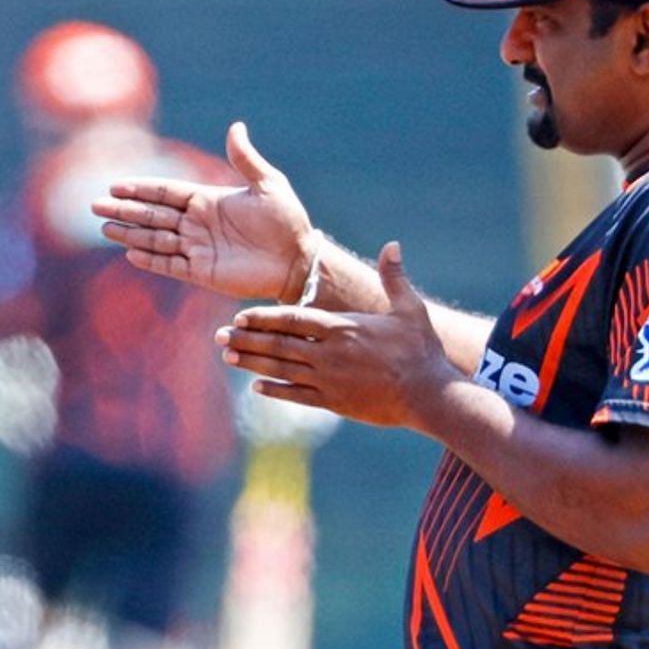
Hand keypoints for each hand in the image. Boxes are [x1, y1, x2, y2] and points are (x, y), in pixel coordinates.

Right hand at [91, 121, 313, 298]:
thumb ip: (245, 159)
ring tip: (105, 227)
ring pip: (156, 238)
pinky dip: (151, 259)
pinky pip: (170, 265)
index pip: (166, 193)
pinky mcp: (202, 272)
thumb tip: (235, 126)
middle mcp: (197, 224)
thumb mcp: (267, 184)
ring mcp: (198, 249)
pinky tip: (131, 252)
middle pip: (153, 215)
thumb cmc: (287, 220)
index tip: (116, 186)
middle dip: (125, 210)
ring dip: (130, 233)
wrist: (297, 259)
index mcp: (208, 201)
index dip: (141, 189)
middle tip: (95, 206)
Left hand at [215, 242, 456, 428]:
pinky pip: (296, 396)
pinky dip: (275, 390)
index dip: (262, 317)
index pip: (291, 319)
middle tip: (219, 335)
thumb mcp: (409, 309)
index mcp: (342, 328)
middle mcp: (328, 353)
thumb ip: (394, 277)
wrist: (429, 395)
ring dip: (252, 362)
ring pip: (281, 369)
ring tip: (228, 355)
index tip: (240, 315)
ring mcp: (328, 380)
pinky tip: (256, 387)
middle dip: (246, 338)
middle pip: (278, 344)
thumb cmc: (421, 350)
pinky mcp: (334, 403)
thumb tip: (392, 245)